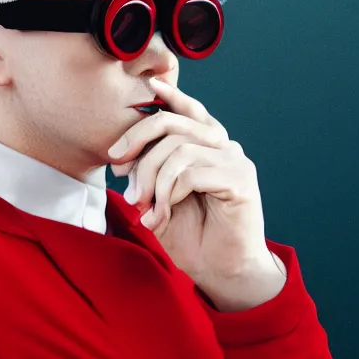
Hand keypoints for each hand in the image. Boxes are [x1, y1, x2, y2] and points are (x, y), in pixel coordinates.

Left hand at [108, 77, 286, 311]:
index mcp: (206, 145)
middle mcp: (223, 146)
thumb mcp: (160, 197)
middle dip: (138, 142)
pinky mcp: (241, 180)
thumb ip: (148, 172)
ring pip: (179, 150)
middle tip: (117, 171)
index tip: (148, 87)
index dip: (170, 96)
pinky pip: (192, 173)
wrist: (221, 271)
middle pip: (174, 124)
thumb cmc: (191, 232)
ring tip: (142, 207)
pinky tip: (161, 216)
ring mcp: (235, 161)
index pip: (189, 110)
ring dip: (151, 180)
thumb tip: (120, 156)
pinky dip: (168, 194)